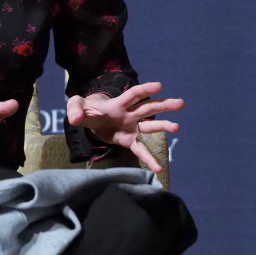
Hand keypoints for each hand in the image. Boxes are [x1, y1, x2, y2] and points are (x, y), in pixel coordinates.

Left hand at [66, 82, 182, 172]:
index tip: (159, 86)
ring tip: (177, 127)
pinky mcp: (129, 140)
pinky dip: (149, 158)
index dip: (145, 89)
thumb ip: (75, 109)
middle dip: (164, 105)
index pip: (133, 95)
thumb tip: (74, 119)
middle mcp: (129, 114)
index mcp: (118, 104)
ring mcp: (132, 127)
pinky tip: (158, 168)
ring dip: (163, 126)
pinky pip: (141, 149)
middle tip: (180, 103)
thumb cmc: (87, 110)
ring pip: (150, 126)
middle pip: (148, 107)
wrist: (90, 121)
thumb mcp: (77, 106)